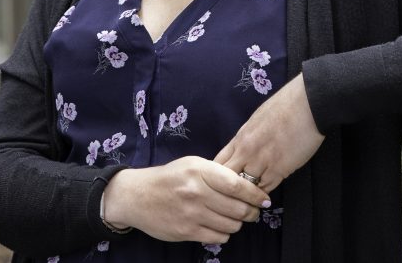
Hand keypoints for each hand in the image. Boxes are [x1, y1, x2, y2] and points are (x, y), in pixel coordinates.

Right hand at [102, 156, 269, 243]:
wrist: (137, 196)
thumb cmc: (169, 177)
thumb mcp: (193, 164)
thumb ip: (218, 172)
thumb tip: (246, 186)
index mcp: (200, 171)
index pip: (237, 185)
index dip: (255, 194)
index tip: (264, 199)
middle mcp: (197, 192)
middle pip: (237, 208)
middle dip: (251, 212)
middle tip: (254, 211)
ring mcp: (191, 214)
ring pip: (230, 225)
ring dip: (238, 223)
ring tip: (236, 218)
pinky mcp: (186, 232)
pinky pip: (217, 237)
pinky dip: (224, 233)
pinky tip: (220, 226)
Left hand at [215, 73, 324, 192]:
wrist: (307, 104)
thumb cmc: (284, 106)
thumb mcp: (256, 120)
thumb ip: (247, 138)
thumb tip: (242, 150)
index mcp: (240, 137)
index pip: (219, 164)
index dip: (217, 176)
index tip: (220, 184)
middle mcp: (247, 150)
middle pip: (228, 179)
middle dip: (229, 190)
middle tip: (232, 198)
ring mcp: (263, 160)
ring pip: (246, 188)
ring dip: (248, 194)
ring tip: (248, 201)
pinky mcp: (280, 168)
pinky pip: (266, 189)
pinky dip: (263, 194)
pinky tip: (263, 197)